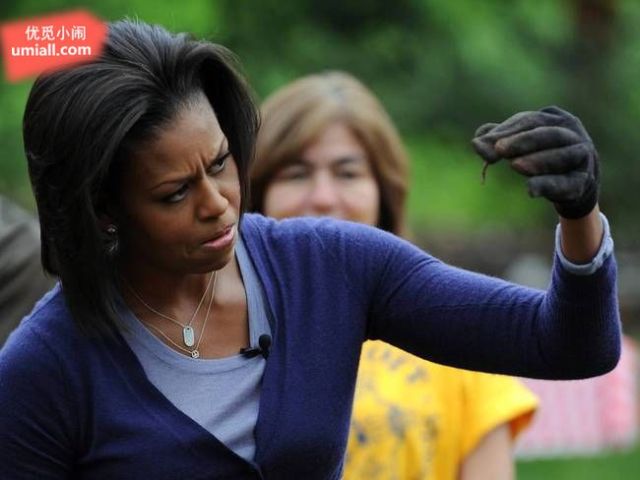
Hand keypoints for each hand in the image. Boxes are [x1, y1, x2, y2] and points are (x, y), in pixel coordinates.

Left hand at [471, 106, 598, 218]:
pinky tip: (530, 190)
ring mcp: (583, 158)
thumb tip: (475, 141)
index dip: (507, 131)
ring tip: (515, 166)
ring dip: (538, 160)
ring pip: (563, 156)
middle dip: (523, 141)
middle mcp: (574, 134)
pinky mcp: (582, 183)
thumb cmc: (542, 156)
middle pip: (549, 134)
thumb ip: (498, 140)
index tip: (485, 143)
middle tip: (500, 150)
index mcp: (557, 119)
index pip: (531, 120)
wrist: (575, 184)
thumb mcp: (520, 145)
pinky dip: (547, 185)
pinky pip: (566, 183)